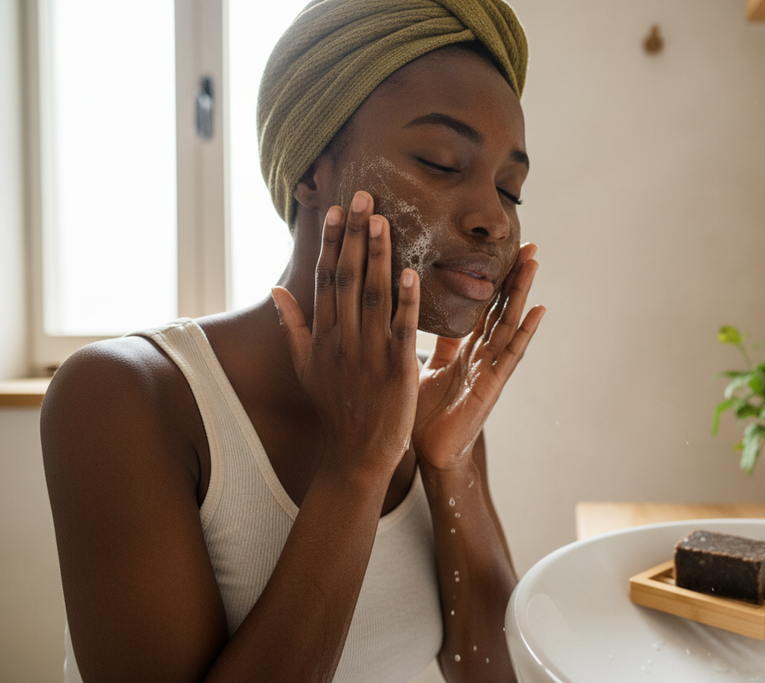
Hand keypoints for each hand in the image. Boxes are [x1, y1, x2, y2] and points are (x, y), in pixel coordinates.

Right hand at [272, 192, 420, 476]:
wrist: (357, 453)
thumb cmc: (335, 407)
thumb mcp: (305, 367)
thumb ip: (293, 326)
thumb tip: (275, 290)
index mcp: (323, 336)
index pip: (326, 280)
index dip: (333, 243)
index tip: (338, 210)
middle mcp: (343, 340)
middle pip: (347, 279)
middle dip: (355, 236)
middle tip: (364, 196)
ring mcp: (369, 354)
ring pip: (373, 297)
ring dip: (378, 257)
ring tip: (383, 221)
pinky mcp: (396, 370)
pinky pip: (401, 330)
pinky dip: (406, 302)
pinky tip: (411, 273)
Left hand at [414, 243, 544, 469]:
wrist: (426, 455)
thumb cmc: (422, 415)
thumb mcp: (418, 367)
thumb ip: (422, 341)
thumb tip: (409, 312)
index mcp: (462, 350)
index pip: (478, 307)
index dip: (488, 280)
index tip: (497, 251)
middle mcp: (480, 355)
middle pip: (499, 308)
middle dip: (512, 276)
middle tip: (525, 242)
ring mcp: (490, 368)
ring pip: (508, 322)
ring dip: (522, 291)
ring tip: (533, 261)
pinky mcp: (493, 385)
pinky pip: (511, 354)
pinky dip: (525, 331)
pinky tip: (539, 310)